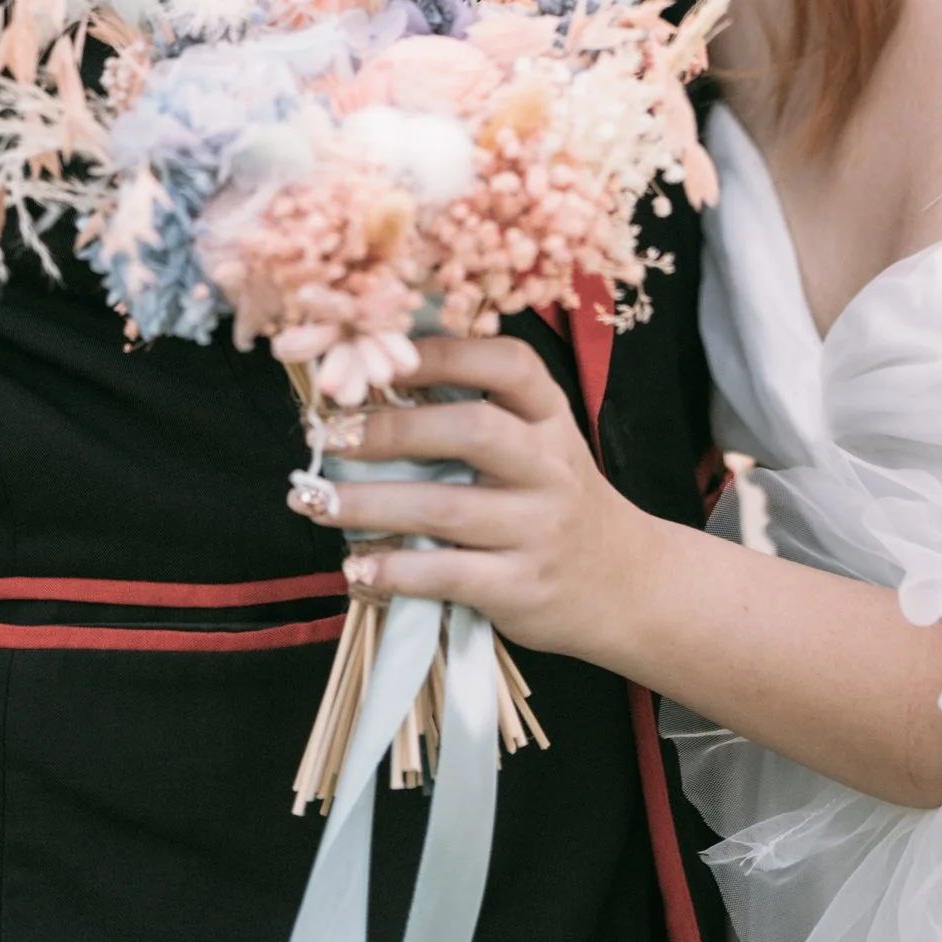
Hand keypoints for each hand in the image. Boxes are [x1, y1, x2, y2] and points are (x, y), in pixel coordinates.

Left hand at [291, 334, 650, 666]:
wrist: (626, 584)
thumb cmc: (555, 500)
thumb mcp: (538, 442)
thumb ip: (477, 412)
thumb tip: (374, 381)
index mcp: (550, 416)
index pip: (507, 364)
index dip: (442, 353)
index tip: (379, 353)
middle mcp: (551, 466)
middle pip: (473, 430)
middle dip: (392, 429)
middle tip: (329, 435)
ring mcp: (539, 528)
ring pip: (448, 508)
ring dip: (370, 504)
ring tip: (314, 501)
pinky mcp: (522, 587)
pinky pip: (449, 574)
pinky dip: (396, 570)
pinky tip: (356, 568)